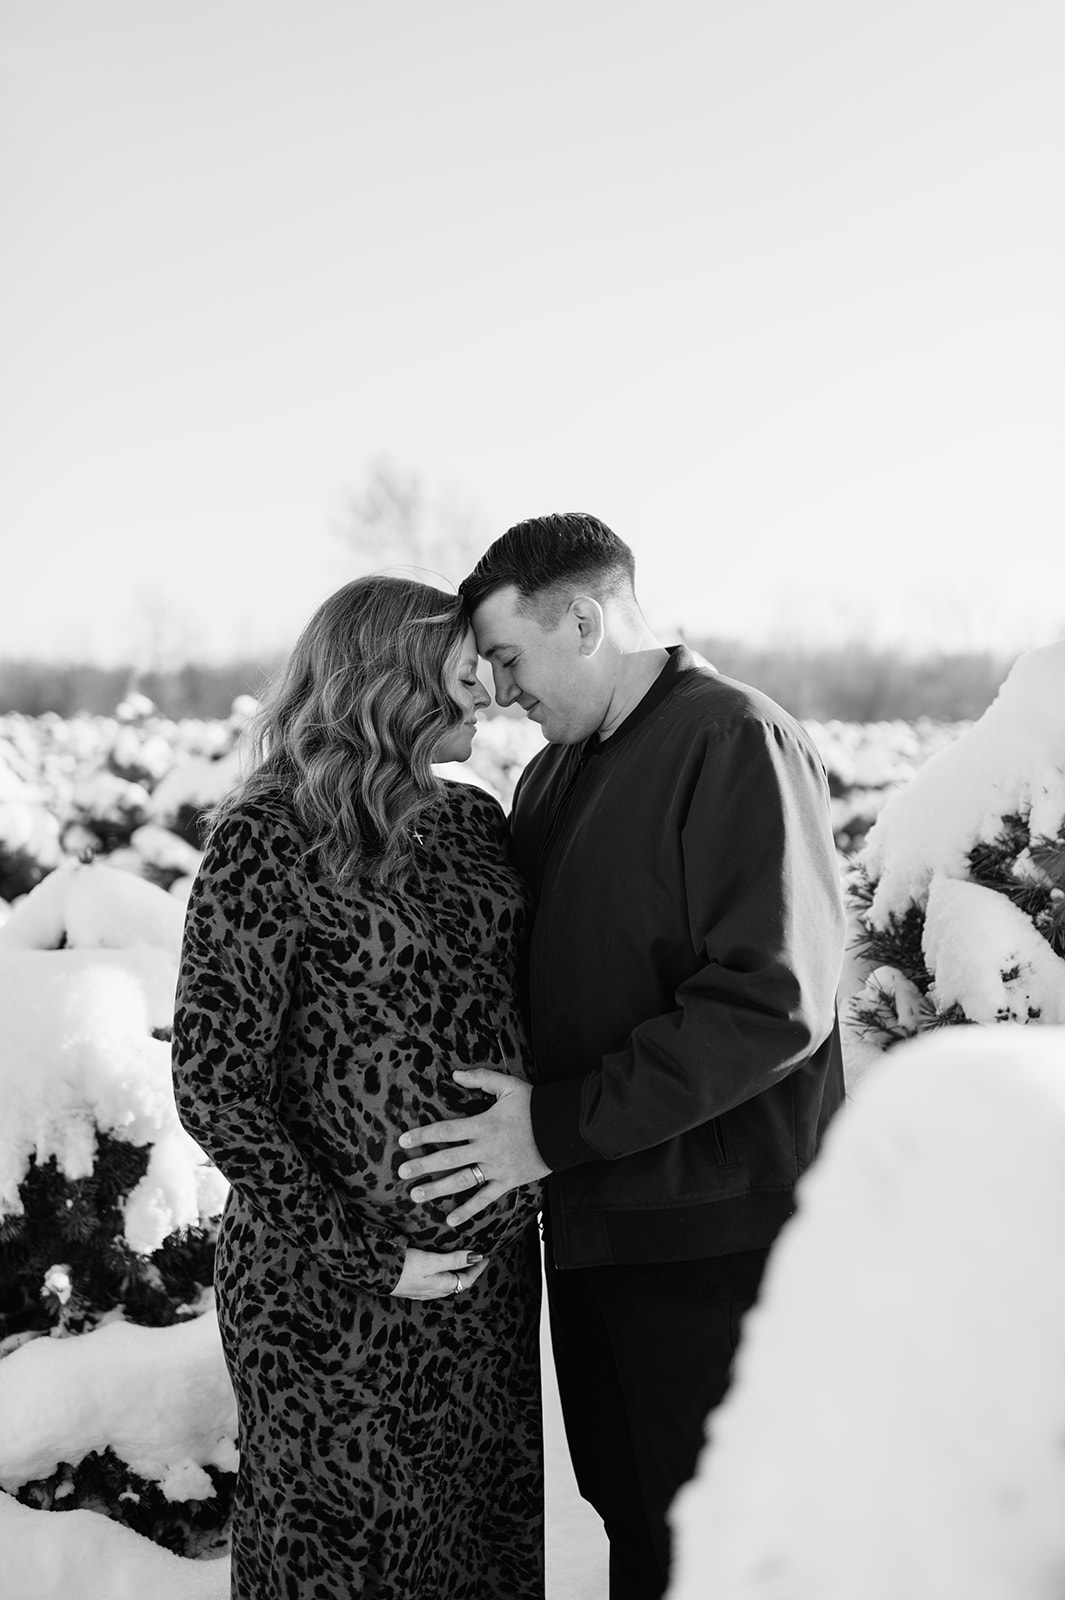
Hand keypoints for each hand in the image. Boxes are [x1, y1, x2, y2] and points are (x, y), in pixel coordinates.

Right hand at [390, 1246, 487, 1299]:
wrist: (376, 1275)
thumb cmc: (404, 1268)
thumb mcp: (431, 1261)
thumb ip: (454, 1259)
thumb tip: (476, 1257)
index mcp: (441, 1285)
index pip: (466, 1280)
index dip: (477, 1269)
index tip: (486, 1257)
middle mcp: (433, 1291)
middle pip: (457, 1283)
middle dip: (469, 1272)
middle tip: (476, 1258)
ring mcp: (423, 1290)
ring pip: (446, 1284)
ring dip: (456, 1273)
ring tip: (461, 1261)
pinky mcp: (413, 1287)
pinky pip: (435, 1283)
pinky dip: (443, 1275)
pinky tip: (438, 1269)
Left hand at [398, 1068, 550, 1226]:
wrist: (563, 1128)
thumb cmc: (535, 1105)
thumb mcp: (508, 1085)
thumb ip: (481, 1079)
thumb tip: (455, 1074)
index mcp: (483, 1124)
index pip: (446, 1130)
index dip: (423, 1135)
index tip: (403, 1140)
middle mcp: (486, 1148)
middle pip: (448, 1158)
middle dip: (422, 1164)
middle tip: (402, 1172)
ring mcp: (497, 1168)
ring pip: (462, 1181)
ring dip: (437, 1189)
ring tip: (416, 1195)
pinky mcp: (508, 1182)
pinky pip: (485, 1199)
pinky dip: (468, 1210)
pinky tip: (451, 1219)